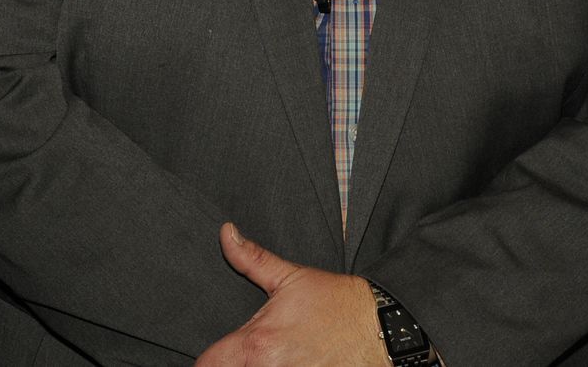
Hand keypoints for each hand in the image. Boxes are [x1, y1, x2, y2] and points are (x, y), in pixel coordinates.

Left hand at [192, 223, 387, 366]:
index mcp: (258, 343)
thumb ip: (252, 259)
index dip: (207, 360)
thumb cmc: (336, 302)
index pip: (207, 364)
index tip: (216, 354)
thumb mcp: (291, 276)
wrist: (381, 328)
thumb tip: (225, 233)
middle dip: (232, 364)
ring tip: (271, 357)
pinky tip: (288, 363)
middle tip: (242, 354)